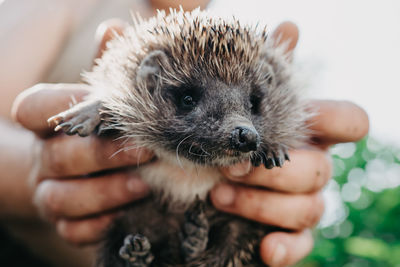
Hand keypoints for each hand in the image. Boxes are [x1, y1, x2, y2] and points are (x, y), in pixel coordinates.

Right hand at [12, 20, 153, 245]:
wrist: (78, 169)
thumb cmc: (96, 126)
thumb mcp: (100, 96)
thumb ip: (106, 67)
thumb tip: (116, 29)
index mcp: (47, 123)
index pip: (34, 109)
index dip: (60, 106)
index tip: (102, 106)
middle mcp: (44, 159)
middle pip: (58, 156)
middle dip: (101, 154)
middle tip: (146, 150)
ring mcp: (50, 193)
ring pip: (62, 199)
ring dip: (104, 194)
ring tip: (143, 185)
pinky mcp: (65, 222)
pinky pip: (72, 231)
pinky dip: (96, 227)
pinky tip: (124, 217)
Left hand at [210, 22, 368, 266]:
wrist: (189, 178)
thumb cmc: (216, 136)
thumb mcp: (230, 103)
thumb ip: (262, 70)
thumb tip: (290, 26)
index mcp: (303, 133)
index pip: (347, 123)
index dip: (340, 120)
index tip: (317, 120)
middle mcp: (307, 167)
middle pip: (320, 170)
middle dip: (276, 170)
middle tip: (227, 166)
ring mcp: (298, 203)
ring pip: (309, 208)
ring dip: (263, 203)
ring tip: (216, 194)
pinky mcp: (285, 236)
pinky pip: (301, 246)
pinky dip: (286, 248)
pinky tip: (266, 250)